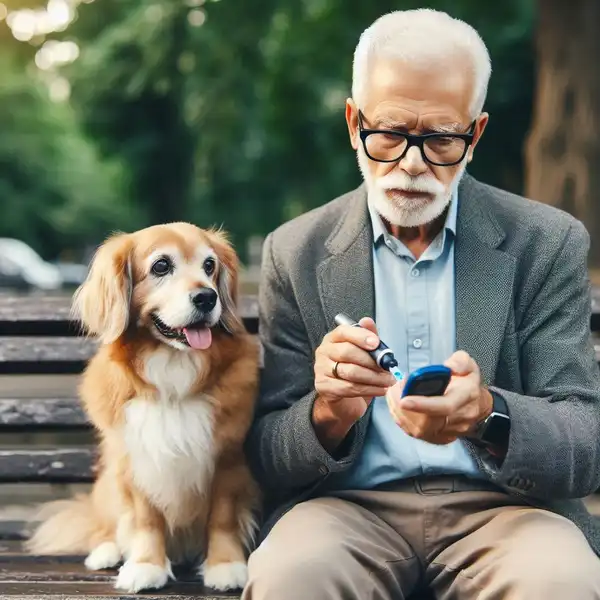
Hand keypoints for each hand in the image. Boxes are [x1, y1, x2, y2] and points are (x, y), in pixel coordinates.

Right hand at [312, 317, 395, 450]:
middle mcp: (324, 351)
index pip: (344, 332)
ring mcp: (321, 370)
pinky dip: (369, 390)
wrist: (343, 399)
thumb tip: (367, 321)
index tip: (376, 343)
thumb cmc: (354, 370)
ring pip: (351, 372)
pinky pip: (349, 388)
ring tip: (389, 381)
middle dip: (372, 361)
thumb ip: (367, 336)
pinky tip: (380, 390)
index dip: (361, 336)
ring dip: (374, 378)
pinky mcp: (324, 387)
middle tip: (388, 368)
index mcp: (333, 338)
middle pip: (348, 352)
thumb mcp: (363, 352)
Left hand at [386, 351, 492, 444]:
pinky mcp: (441, 438)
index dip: (423, 404)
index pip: (445, 405)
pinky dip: (404, 421)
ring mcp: (450, 430)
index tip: (404, 399)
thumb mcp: (469, 364)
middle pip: (428, 422)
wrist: (478, 405)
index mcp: (466, 395)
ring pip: (420, 430)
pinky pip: (418, 434)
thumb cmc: (468, 384)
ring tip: (394, 398)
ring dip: (401, 414)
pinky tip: (398, 409)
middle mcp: (459, 416)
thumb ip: (459, 361)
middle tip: (394, 393)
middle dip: (405, 409)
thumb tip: (448, 367)